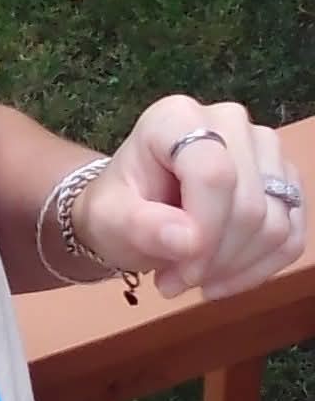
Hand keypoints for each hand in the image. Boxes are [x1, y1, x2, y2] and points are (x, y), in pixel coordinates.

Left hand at [71, 96, 306, 300]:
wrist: (131, 211)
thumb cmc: (118, 208)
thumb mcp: (109, 220)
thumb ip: (140, 226)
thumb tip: (188, 241)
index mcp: (177, 117)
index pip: (214, 175)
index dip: (205, 232)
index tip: (178, 272)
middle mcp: (228, 121)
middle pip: (249, 203)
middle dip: (215, 259)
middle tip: (174, 282)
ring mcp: (263, 148)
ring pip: (275, 223)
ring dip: (235, 267)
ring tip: (190, 278)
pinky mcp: (284, 179)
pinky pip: (291, 236)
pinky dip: (259, 269)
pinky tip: (223, 280)